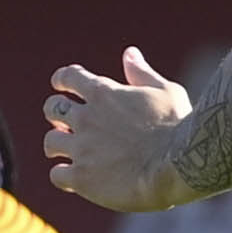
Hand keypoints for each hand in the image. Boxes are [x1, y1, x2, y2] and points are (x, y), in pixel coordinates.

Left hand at [44, 48, 197, 211]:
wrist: (181, 166)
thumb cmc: (179, 127)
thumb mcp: (167, 92)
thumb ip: (142, 74)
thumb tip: (129, 53)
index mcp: (104, 94)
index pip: (68, 77)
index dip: (62, 80)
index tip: (62, 86)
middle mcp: (86, 118)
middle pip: (52, 108)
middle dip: (56, 114)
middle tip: (65, 124)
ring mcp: (81, 148)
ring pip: (51, 142)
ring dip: (57, 145)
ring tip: (66, 153)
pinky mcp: (82, 177)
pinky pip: (57, 175)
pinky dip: (63, 175)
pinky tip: (75, 179)